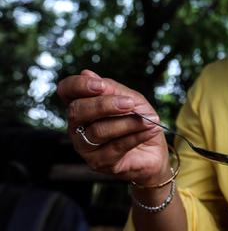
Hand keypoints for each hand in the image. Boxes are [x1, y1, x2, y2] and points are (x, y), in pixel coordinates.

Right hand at [57, 70, 169, 184]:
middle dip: (105, 105)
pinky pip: (116, 146)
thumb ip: (112, 90)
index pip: (66, 91)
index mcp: (82, 105)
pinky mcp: (98, 163)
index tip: (100, 85)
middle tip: (131, 104)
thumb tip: (86, 73)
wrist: (154, 151)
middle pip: (77, 111)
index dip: (78, 85)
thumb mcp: (131, 99)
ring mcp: (84, 146)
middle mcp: (77, 126)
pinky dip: (137, 135)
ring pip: (98, 131)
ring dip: (128, 122)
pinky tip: (151, 129)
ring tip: (150, 119)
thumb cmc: (139, 120)